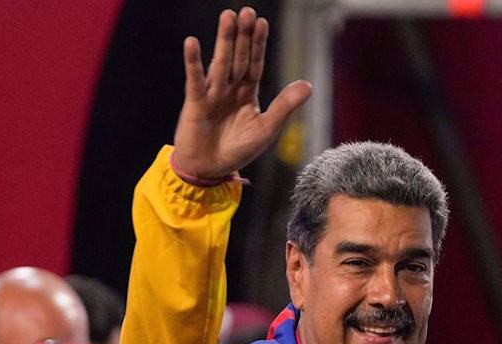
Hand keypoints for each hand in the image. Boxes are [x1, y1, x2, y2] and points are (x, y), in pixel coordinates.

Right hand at [172, 8, 312, 178]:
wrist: (210, 169)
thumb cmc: (238, 150)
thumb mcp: (266, 128)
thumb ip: (285, 106)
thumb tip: (309, 85)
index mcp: (247, 93)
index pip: (255, 63)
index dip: (258, 44)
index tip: (261, 22)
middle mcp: (230, 88)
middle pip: (238, 57)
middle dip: (243, 36)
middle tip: (247, 11)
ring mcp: (212, 93)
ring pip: (220, 62)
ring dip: (224, 40)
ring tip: (228, 17)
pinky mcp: (196, 102)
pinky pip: (195, 79)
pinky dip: (193, 62)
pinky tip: (192, 43)